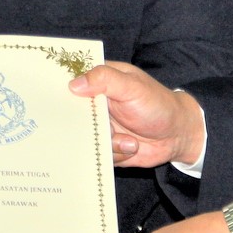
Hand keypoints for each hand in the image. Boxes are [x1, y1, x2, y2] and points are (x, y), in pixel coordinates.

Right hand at [69, 62, 205, 167]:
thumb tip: (74, 84)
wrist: (178, 136)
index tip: (55, 100)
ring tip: (130, 140)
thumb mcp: (132, 87)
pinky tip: (132, 146)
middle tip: (102, 128)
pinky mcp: (106, 146)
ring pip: (84, 138)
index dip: (61, 89)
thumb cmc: (158, 104)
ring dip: (108, 142)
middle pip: (71, 113)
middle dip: (82, 125)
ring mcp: (100, 126)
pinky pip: (98, 153)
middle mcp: (96, 104)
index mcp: (100, 82)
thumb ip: (105, 80)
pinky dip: (115, 153)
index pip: (71, 81)